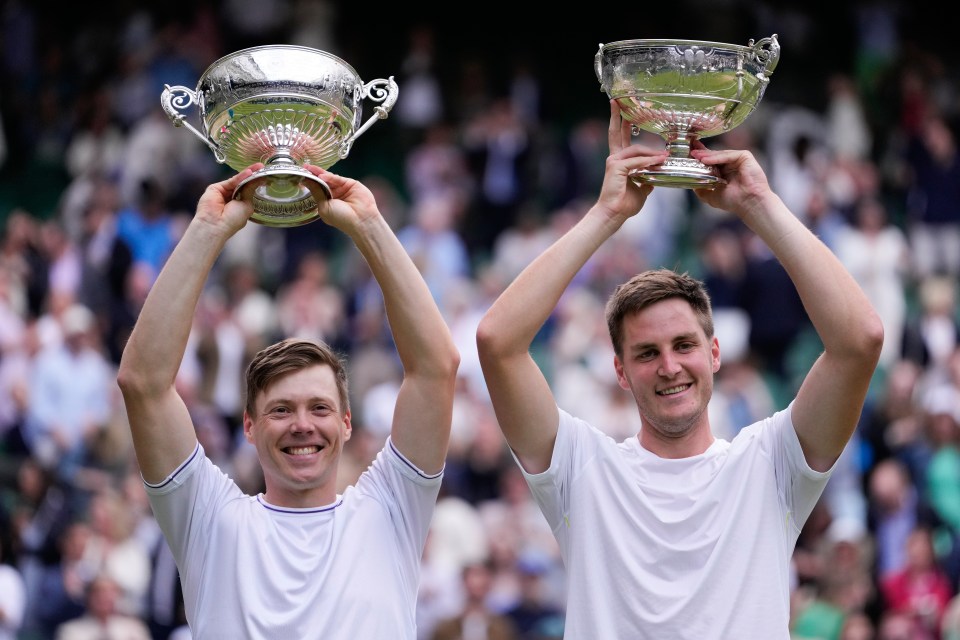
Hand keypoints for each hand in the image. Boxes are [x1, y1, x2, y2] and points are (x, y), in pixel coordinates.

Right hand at [193, 164, 262, 232]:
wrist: (216, 225)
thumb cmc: (232, 221)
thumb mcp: (246, 205)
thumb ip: (250, 191)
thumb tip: (259, 180)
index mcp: (240, 205)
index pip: (249, 191)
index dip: (256, 183)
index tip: (266, 176)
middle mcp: (232, 198)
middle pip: (244, 184)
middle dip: (253, 176)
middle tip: (263, 168)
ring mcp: (224, 192)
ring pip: (238, 181)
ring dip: (249, 174)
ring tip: (260, 167)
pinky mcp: (216, 188)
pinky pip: (231, 181)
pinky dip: (241, 176)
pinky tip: (249, 172)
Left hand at [302, 164, 379, 232]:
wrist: (360, 221)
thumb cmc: (342, 219)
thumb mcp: (324, 206)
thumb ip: (316, 192)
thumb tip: (305, 181)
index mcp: (326, 202)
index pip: (316, 189)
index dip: (309, 182)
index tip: (299, 175)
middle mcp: (334, 194)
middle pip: (322, 182)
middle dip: (313, 175)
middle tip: (303, 167)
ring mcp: (342, 188)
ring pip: (329, 178)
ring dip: (319, 174)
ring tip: (309, 169)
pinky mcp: (350, 184)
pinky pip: (337, 179)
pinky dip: (329, 177)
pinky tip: (322, 176)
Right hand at [595, 101, 667, 221]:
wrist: (615, 214)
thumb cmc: (626, 203)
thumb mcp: (642, 187)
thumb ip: (648, 176)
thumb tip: (657, 173)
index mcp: (620, 161)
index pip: (620, 137)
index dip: (621, 122)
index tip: (622, 109)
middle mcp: (614, 157)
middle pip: (617, 132)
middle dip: (620, 116)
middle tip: (620, 101)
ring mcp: (614, 161)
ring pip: (637, 150)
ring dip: (652, 153)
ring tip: (665, 156)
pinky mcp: (616, 167)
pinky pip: (637, 161)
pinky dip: (649, 162)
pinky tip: (658, 163)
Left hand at [690, 145, 770, 212]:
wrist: (748, 203)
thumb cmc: (733, 201)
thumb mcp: (710, 196)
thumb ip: (700, 189)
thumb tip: (690, 183)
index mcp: (723, 172)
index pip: (709, 161)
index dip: (699, 157)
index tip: (688, 153)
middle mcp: (730, 164)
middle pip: (713, 155)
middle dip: (700, 153)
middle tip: (689, 151)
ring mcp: (737, 160)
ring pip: (719, 154)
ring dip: (706, 155)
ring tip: (694, 156)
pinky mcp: (744, 157)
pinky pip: (728, 155)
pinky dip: (716, 157)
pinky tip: (705, 160)